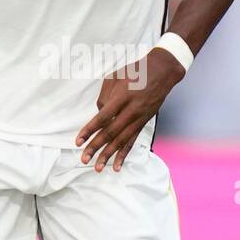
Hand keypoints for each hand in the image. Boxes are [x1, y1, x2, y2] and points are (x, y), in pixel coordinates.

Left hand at [75, 47, 185, 172]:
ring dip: (109, 156)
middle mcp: (131, 110)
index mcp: (122, 97)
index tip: (78, 141)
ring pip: (121, 141)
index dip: (89, 131)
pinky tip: (117, 166)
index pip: (102, 118)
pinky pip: (132, 141)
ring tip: (98, 167)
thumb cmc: (135, 72)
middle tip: (84, 159)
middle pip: (110, 133)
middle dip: (95, 147)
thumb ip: (104, 97)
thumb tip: (99, 115)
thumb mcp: (115, 77)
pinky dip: (124, 154)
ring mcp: (139, 118)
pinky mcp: (143, 123)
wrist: (161, 72)